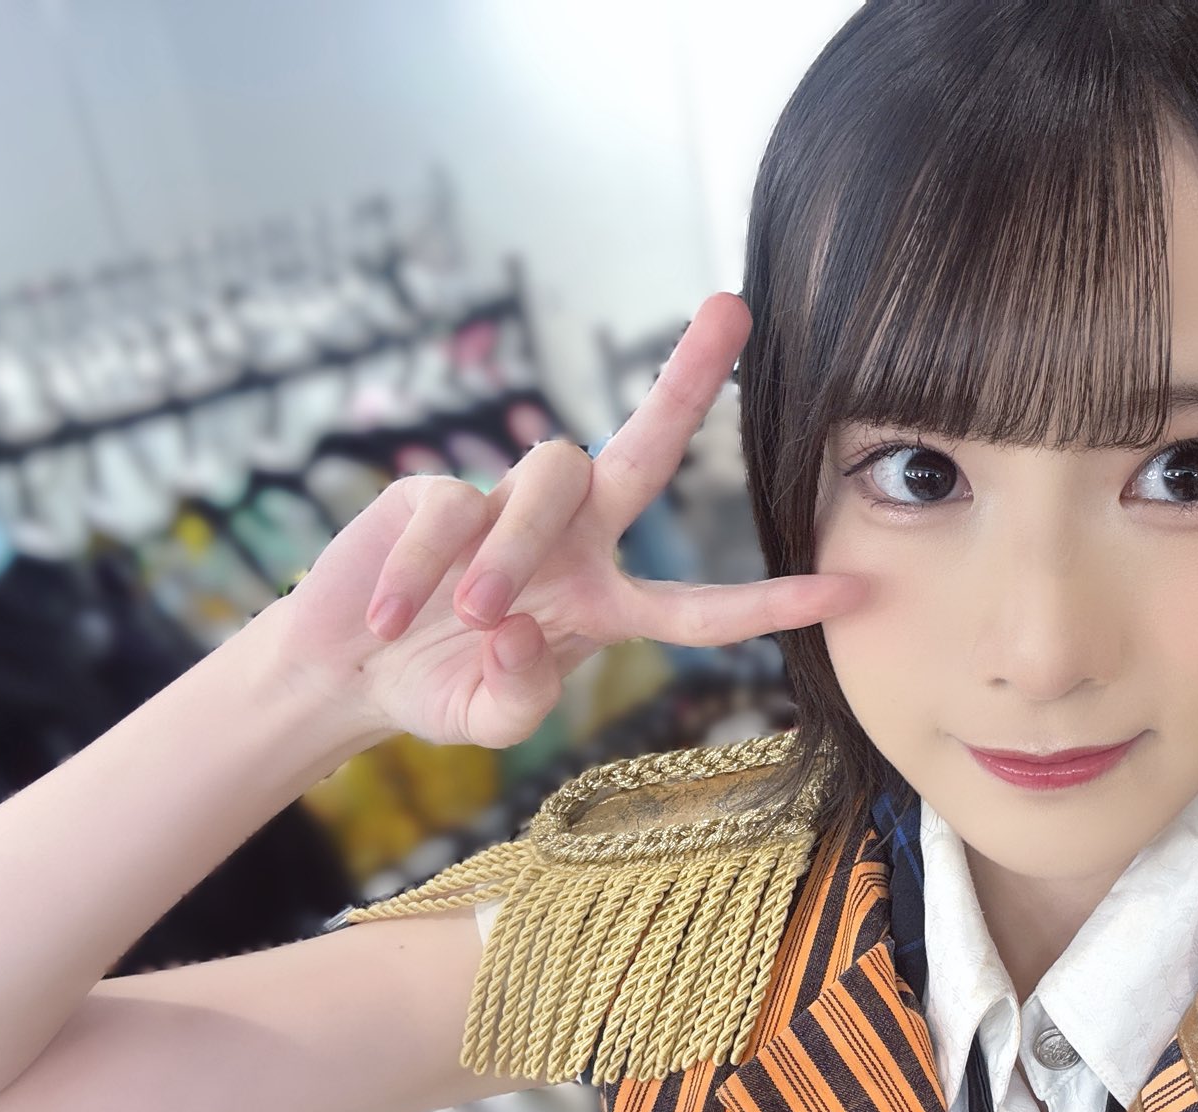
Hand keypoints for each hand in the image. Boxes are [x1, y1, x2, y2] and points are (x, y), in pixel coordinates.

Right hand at [266, 292, 865, 747]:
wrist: (347, 669)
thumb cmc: (439, 686)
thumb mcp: (489, 718)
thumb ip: (519, 697)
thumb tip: (523, 631)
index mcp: (605, 602)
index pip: (701, 606)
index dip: (772, 602)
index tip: (850, 589)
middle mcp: (574, 541)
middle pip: (644, 447)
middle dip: (689, 378)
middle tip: (733, 308)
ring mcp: (509, 506)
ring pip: (550, 485)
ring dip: (517, 549)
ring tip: (476, 614)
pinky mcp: (438, 491)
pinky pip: (451, 511)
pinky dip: (419, 573)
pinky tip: (389, 620)